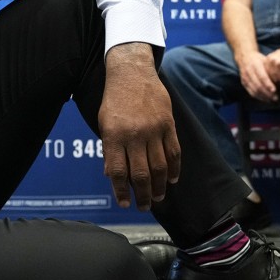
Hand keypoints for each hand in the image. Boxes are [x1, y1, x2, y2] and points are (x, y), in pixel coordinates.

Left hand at [98, 44, 180, 210]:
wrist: (132, 73)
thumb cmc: (114, 101)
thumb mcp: (104, 124)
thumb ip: (110, 149)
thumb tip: (113, 176)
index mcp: (113, 136)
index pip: (118, 172)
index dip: (121, 191)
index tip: (124, 204)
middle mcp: (134, 135)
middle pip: (141, 174)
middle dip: (143, 195)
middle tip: (144, 206)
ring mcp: (153, 130)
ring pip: (159, 166)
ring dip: (160, 186)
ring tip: (158, 197)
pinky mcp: (168, 124)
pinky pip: (174, 152)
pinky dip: (175, 168)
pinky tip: (173, 179)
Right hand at [236, 50, 277, 100]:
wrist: (245, 57)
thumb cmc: (258, 59)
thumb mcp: (266, 60)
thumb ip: (271, 69)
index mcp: (255, 64)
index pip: (262, 76)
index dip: (268, 84)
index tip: (274, 90)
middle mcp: (249, 71)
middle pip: (258, 85)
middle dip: (267, 93)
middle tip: (276, 98)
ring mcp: (245, 78)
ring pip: (254, 90)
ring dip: (263, 96)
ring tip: (272, 100)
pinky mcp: (243, 83)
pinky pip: (251, 92)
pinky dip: (258, 97)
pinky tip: (265, 99)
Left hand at [263, 40, 279, 88]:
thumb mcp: (279, 57)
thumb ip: (273, 67)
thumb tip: (271, 81)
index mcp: (268, 59)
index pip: (266, 75)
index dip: (271, 81)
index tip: (277, 83)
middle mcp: (271, 60)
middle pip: (272, 78)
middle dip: (278, 82)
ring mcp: (278, 62)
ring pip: (279, 79)